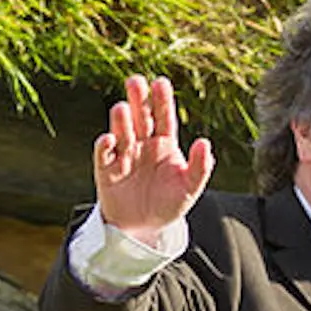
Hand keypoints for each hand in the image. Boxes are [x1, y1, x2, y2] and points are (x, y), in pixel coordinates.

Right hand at [94, 75, 214, 247]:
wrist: (144, 228)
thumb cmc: (169, 204)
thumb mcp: (190, 189)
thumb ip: (200, 167)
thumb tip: (205, 142)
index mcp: (164, 143)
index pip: (164, 117)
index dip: (162, 100)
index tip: (160, 82)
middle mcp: (143, 144)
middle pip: (140, 117)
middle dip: (138, 100)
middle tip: (135, 81)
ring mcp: (124, 155)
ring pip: (122, 131)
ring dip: (121, 120)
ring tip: (123, 108)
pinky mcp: (106, 170)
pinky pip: (104, 155)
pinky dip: (105, 146)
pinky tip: (110, 139)